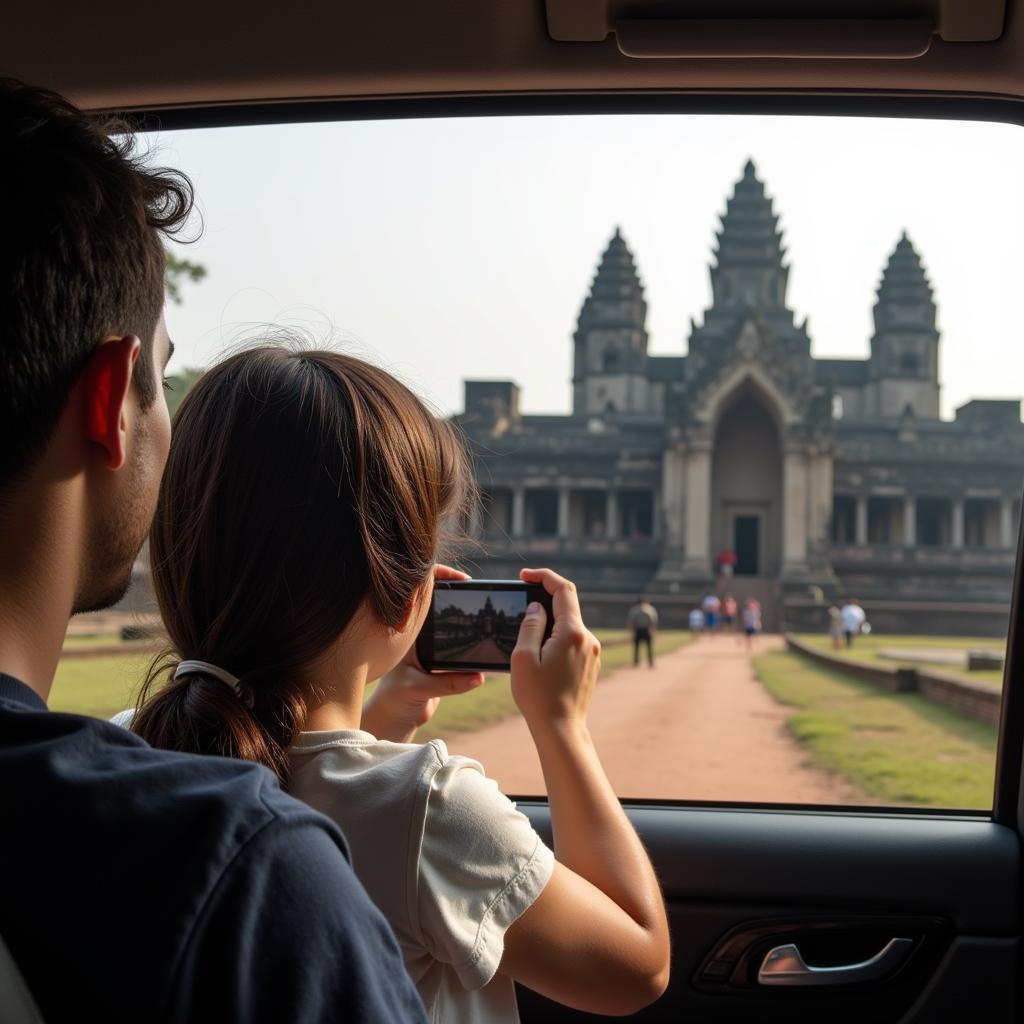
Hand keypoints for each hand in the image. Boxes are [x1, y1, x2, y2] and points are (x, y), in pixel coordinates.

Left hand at [360, 564, 482, 742]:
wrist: (395, 716)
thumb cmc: (396, 697)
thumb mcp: (418, 689)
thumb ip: (447, 684)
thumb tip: (479, 677)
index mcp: (407, 629)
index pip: (420, 590)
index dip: (441, 577)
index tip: (462, 580)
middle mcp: (419, 631)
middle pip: (441, 600)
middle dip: (460, 592)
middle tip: (478, 593)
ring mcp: (432, 642)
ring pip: (452, 620)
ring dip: (469, 615)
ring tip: (486, 613)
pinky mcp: (443, 656)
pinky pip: (461, 642)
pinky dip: (473, 638)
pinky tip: (485, 638)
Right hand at [510, 567, 600, 733]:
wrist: (561, 730)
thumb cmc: (538, 697)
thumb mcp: (523, 657)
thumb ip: (531, 625)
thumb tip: (537, 608)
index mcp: (573, 633)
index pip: (563, 589)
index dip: (544, 576)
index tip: (525, 576)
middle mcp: (588, 639)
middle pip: (567, 606)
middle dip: (544, 600)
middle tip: (521, 604)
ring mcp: (592, 652)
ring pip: (570, 625)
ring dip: (550, 622)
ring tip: (527, 637)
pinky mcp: (590, 664)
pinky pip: (573, 641)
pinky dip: (557, 637)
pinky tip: (540, 654)